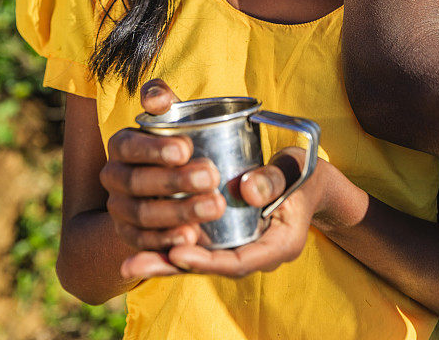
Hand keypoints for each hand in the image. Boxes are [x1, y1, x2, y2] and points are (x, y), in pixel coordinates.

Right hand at [100, 79, 225, 266]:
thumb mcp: (169, 116)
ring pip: (143, 214)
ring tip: (214, 206)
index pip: (129, 146)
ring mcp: (119, 209)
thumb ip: (161, 99)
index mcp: (120, 145)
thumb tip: (157, 101)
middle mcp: (113, 177)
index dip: (154, 149)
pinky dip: (167, 241)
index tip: (186, 149)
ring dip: (178, 212)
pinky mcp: (130, 236)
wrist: (167, 184)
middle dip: (175, 180)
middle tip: (211, 176)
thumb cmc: (175, 140)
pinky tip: (192, 238)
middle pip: (137, 182)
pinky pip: (145, 242)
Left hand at [120, 148, 329, 279]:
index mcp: (279, 245)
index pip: (240, 261)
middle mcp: (256, 254)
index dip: (207, 260)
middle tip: (133, 267)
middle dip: (171, 267)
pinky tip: (143, 245)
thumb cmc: (303, 173)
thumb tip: (245, 189)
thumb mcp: (294, 171)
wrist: (310, 181)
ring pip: (200, 260)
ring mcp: (241, 248)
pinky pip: (199, 247)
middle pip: (211, 267)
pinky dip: (173, 246)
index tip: (176, 252)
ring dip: (164, 261)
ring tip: (128, 263)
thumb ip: (273, 180)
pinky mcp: (228, 238)